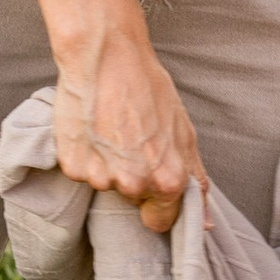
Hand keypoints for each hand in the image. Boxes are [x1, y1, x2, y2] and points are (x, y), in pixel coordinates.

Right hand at [23, 0, 204, 234]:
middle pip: (132, 200)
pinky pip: (81, 171)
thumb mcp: (184, 134)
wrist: (107, 57)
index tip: (151, 178)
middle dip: (133, 178)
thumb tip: (206, 222)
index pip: (161, 221)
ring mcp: (100, 177)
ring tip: (111, 130)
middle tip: (131, 142)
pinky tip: (93, 128)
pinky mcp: (73, 165)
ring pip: (106, 184)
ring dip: (107, 164)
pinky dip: (85, 154)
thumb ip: (196, 180)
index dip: (157, 202)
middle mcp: (134, 184)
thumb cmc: (147, 89)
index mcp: (167, 181)